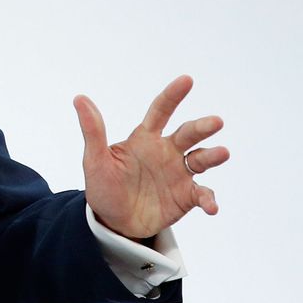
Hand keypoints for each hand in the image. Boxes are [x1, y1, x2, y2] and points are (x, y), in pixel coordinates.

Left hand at [74, 75, 228, 240]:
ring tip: (222, 153)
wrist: (113, 221)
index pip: (161, 111)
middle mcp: (167, 151)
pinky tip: (211, 207)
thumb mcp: (95, 160)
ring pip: (201, 160)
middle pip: (188, 134)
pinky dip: (209, 199)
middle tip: (216, 122)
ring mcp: (179, 173)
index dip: (173, 95)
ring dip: (212, 156)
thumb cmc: (104, 186)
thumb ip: (93, 130)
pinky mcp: (186, 196)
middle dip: (202, 127)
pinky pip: (201, 194)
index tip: (186, 80)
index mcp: (146, 138)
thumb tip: (80, 98)